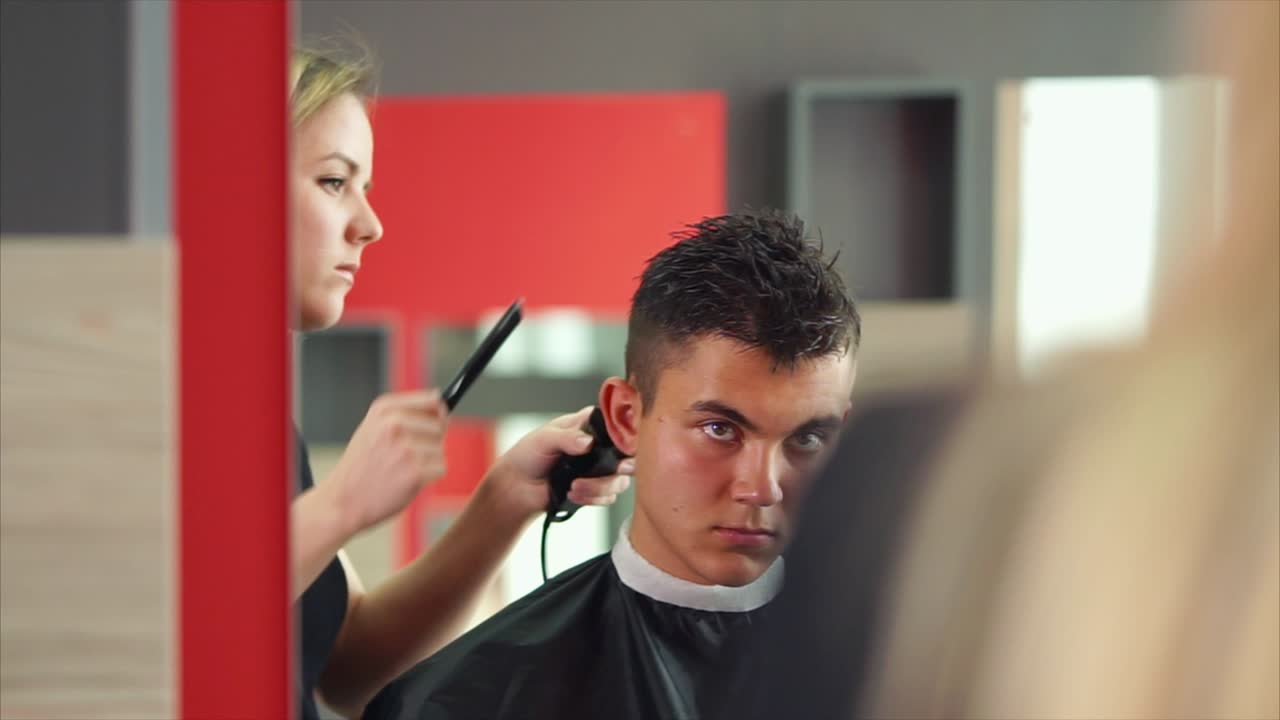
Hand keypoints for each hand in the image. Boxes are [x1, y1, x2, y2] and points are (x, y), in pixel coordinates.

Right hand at [321, 389, 448, 535]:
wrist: (343, 500)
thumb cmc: (361, 465)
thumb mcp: (373, 427)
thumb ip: (403, 413)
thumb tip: (441, 402)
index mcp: (384, 410)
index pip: (432, 401)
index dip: (438, 414)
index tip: (437, 423)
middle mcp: (394, 424)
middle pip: (439, 426)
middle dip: (430, 441)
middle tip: (406, 456)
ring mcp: (405, 448)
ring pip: (440, 449)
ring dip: (428, 461)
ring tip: (402, 468)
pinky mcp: (415, 471)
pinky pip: (440, 468)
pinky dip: (429, 477)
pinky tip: (407, 480)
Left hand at [478, 406, 634, 522]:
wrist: (516, 488)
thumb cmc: (526, 457)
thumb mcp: (544, 439)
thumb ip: (567, 438)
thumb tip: (587, 442)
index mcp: (587, 426)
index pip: (618, 426)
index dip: (627, 436)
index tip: (621, 447)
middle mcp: (598, 447)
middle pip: (628, 456)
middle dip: (622, 467)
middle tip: (616, 470)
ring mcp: (598, 470)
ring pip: (620, 480)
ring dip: (599, 487)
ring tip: (574, 486)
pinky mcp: (594, 490)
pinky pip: (608, 497)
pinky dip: (592, 498)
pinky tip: (572, 494)